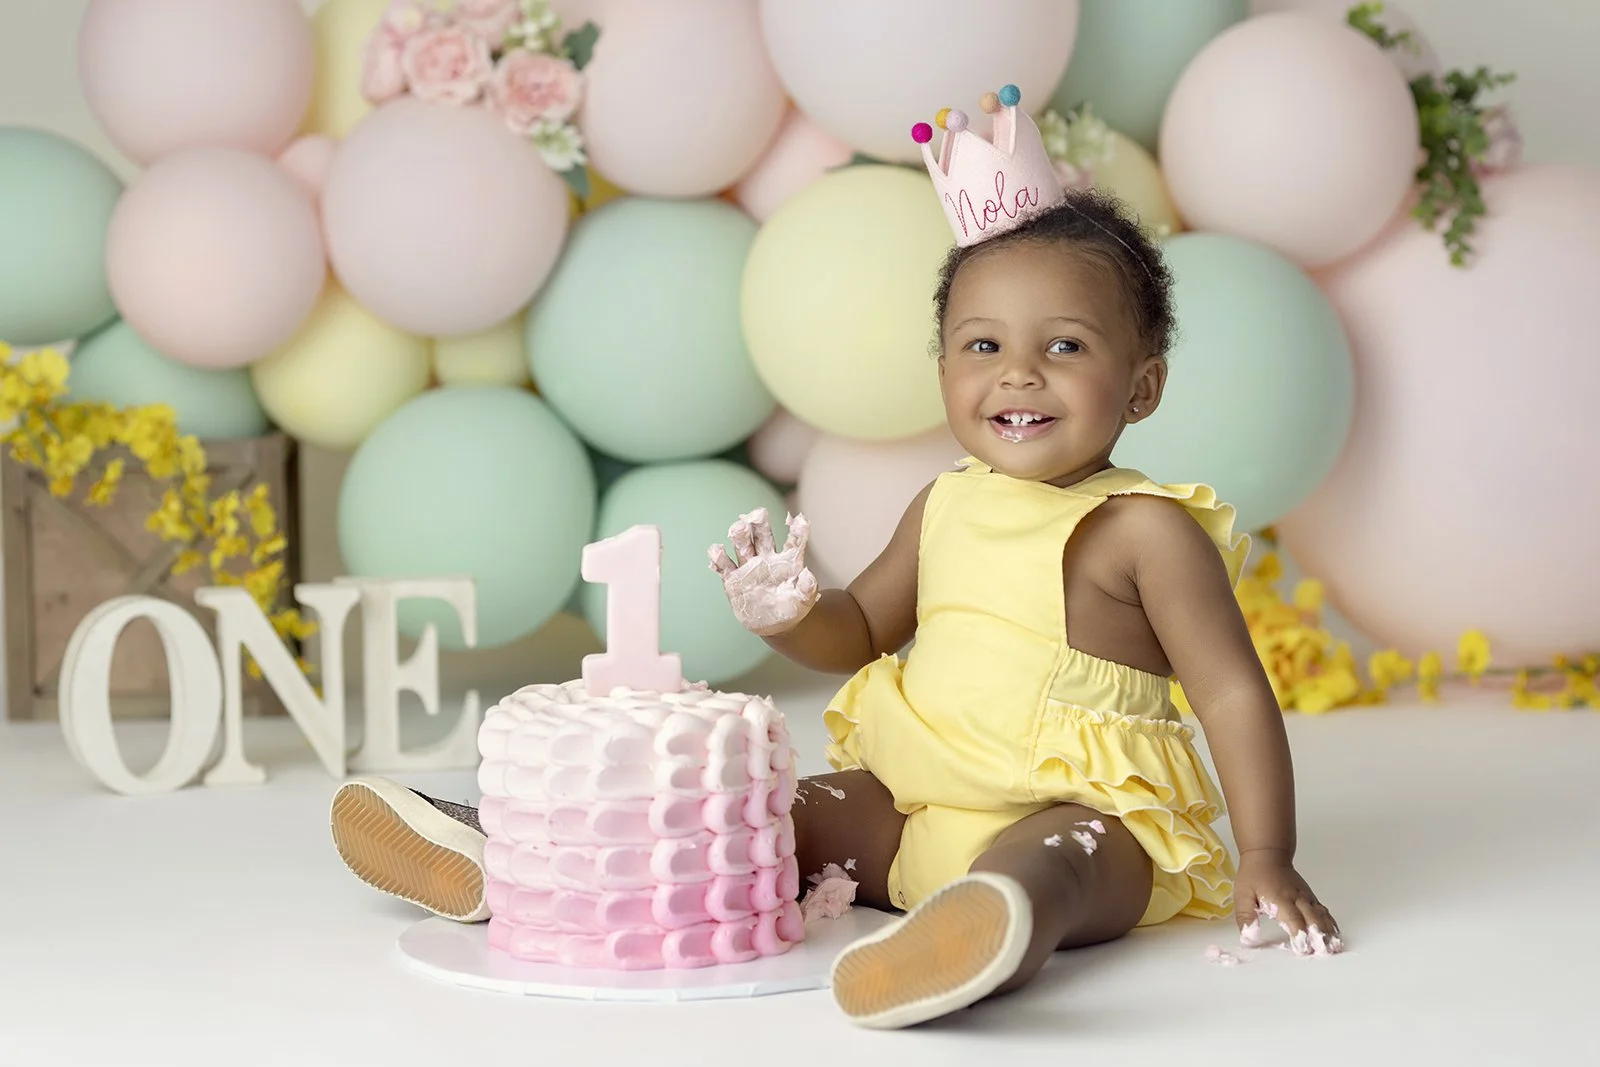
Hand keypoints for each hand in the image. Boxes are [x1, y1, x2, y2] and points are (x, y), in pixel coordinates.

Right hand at [707, 508, 819, 636]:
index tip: (801, 520)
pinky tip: (716, 551)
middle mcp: (766, 558)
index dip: (797, 531)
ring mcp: (748, 567)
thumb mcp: (803, 601)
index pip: (793, 542)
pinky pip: (724, 565)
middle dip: (760, 524)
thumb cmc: (791, 608)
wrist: (772, 624)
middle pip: (762, 536)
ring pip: (742, 546)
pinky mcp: (733, 579)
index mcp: (787, 561)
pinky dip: (719, 557)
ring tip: (738, 528)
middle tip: (759, 513)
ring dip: (740, 536)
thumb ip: (807, 589)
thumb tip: (808, 574)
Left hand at [1234, 851, 1342, 955]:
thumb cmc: (1254, 875)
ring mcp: (1306, 897)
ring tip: (1334, 947)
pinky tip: (1335, 935)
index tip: (1303, 949)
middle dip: (1319, 937)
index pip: (1293, 919)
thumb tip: (1248, 937)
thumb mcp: (1242, 895)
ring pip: (1321, 915)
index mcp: (1279, 899)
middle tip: (1324, 953)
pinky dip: (1331, 923)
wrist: (1267, 855)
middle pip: (1312, 919)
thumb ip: (1245, 917)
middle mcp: (1296, 898)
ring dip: (1329, 932)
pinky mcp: (1310, 897)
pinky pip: (1323, 911)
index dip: (1299, 934)